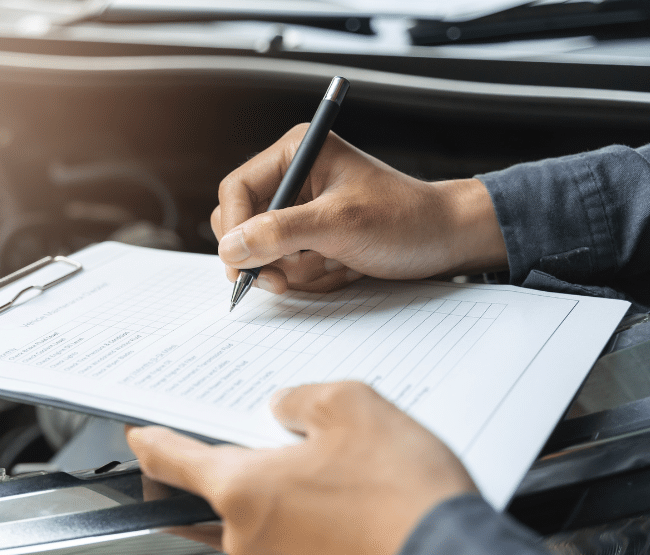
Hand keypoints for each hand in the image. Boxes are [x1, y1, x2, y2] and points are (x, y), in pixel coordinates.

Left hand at [127, 381, 477, 554]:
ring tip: (336, 450)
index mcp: (241, 490)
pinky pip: (299, 527)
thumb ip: (304, 400)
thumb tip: (288, 410)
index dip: (153, 440)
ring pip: (267, 503)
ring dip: (287, 475)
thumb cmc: (403, 501)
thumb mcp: (353, 408)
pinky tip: (354, 484)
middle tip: (273, 422)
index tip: (139, 434)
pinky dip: (314, 502)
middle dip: (242, 450)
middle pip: (223, 482)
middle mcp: (250, 534)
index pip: (173, 461)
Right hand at [212, 129, 507, 293]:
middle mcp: (293, 178)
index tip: (242, 266)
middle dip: (266, 257)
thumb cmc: (405, 219)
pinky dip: (310, 276)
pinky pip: (286, 266)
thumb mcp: (339, 224)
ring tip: (336, 264)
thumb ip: (280, 232)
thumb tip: (230, 247)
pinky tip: (341, 269)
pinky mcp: (310, 237)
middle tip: (285, 280)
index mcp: (296, 153)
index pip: (236, 190)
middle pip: (242, 224)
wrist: (445, 241)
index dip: (233, 229)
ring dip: (296, 270)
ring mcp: (301, 210)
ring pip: (263, 252)